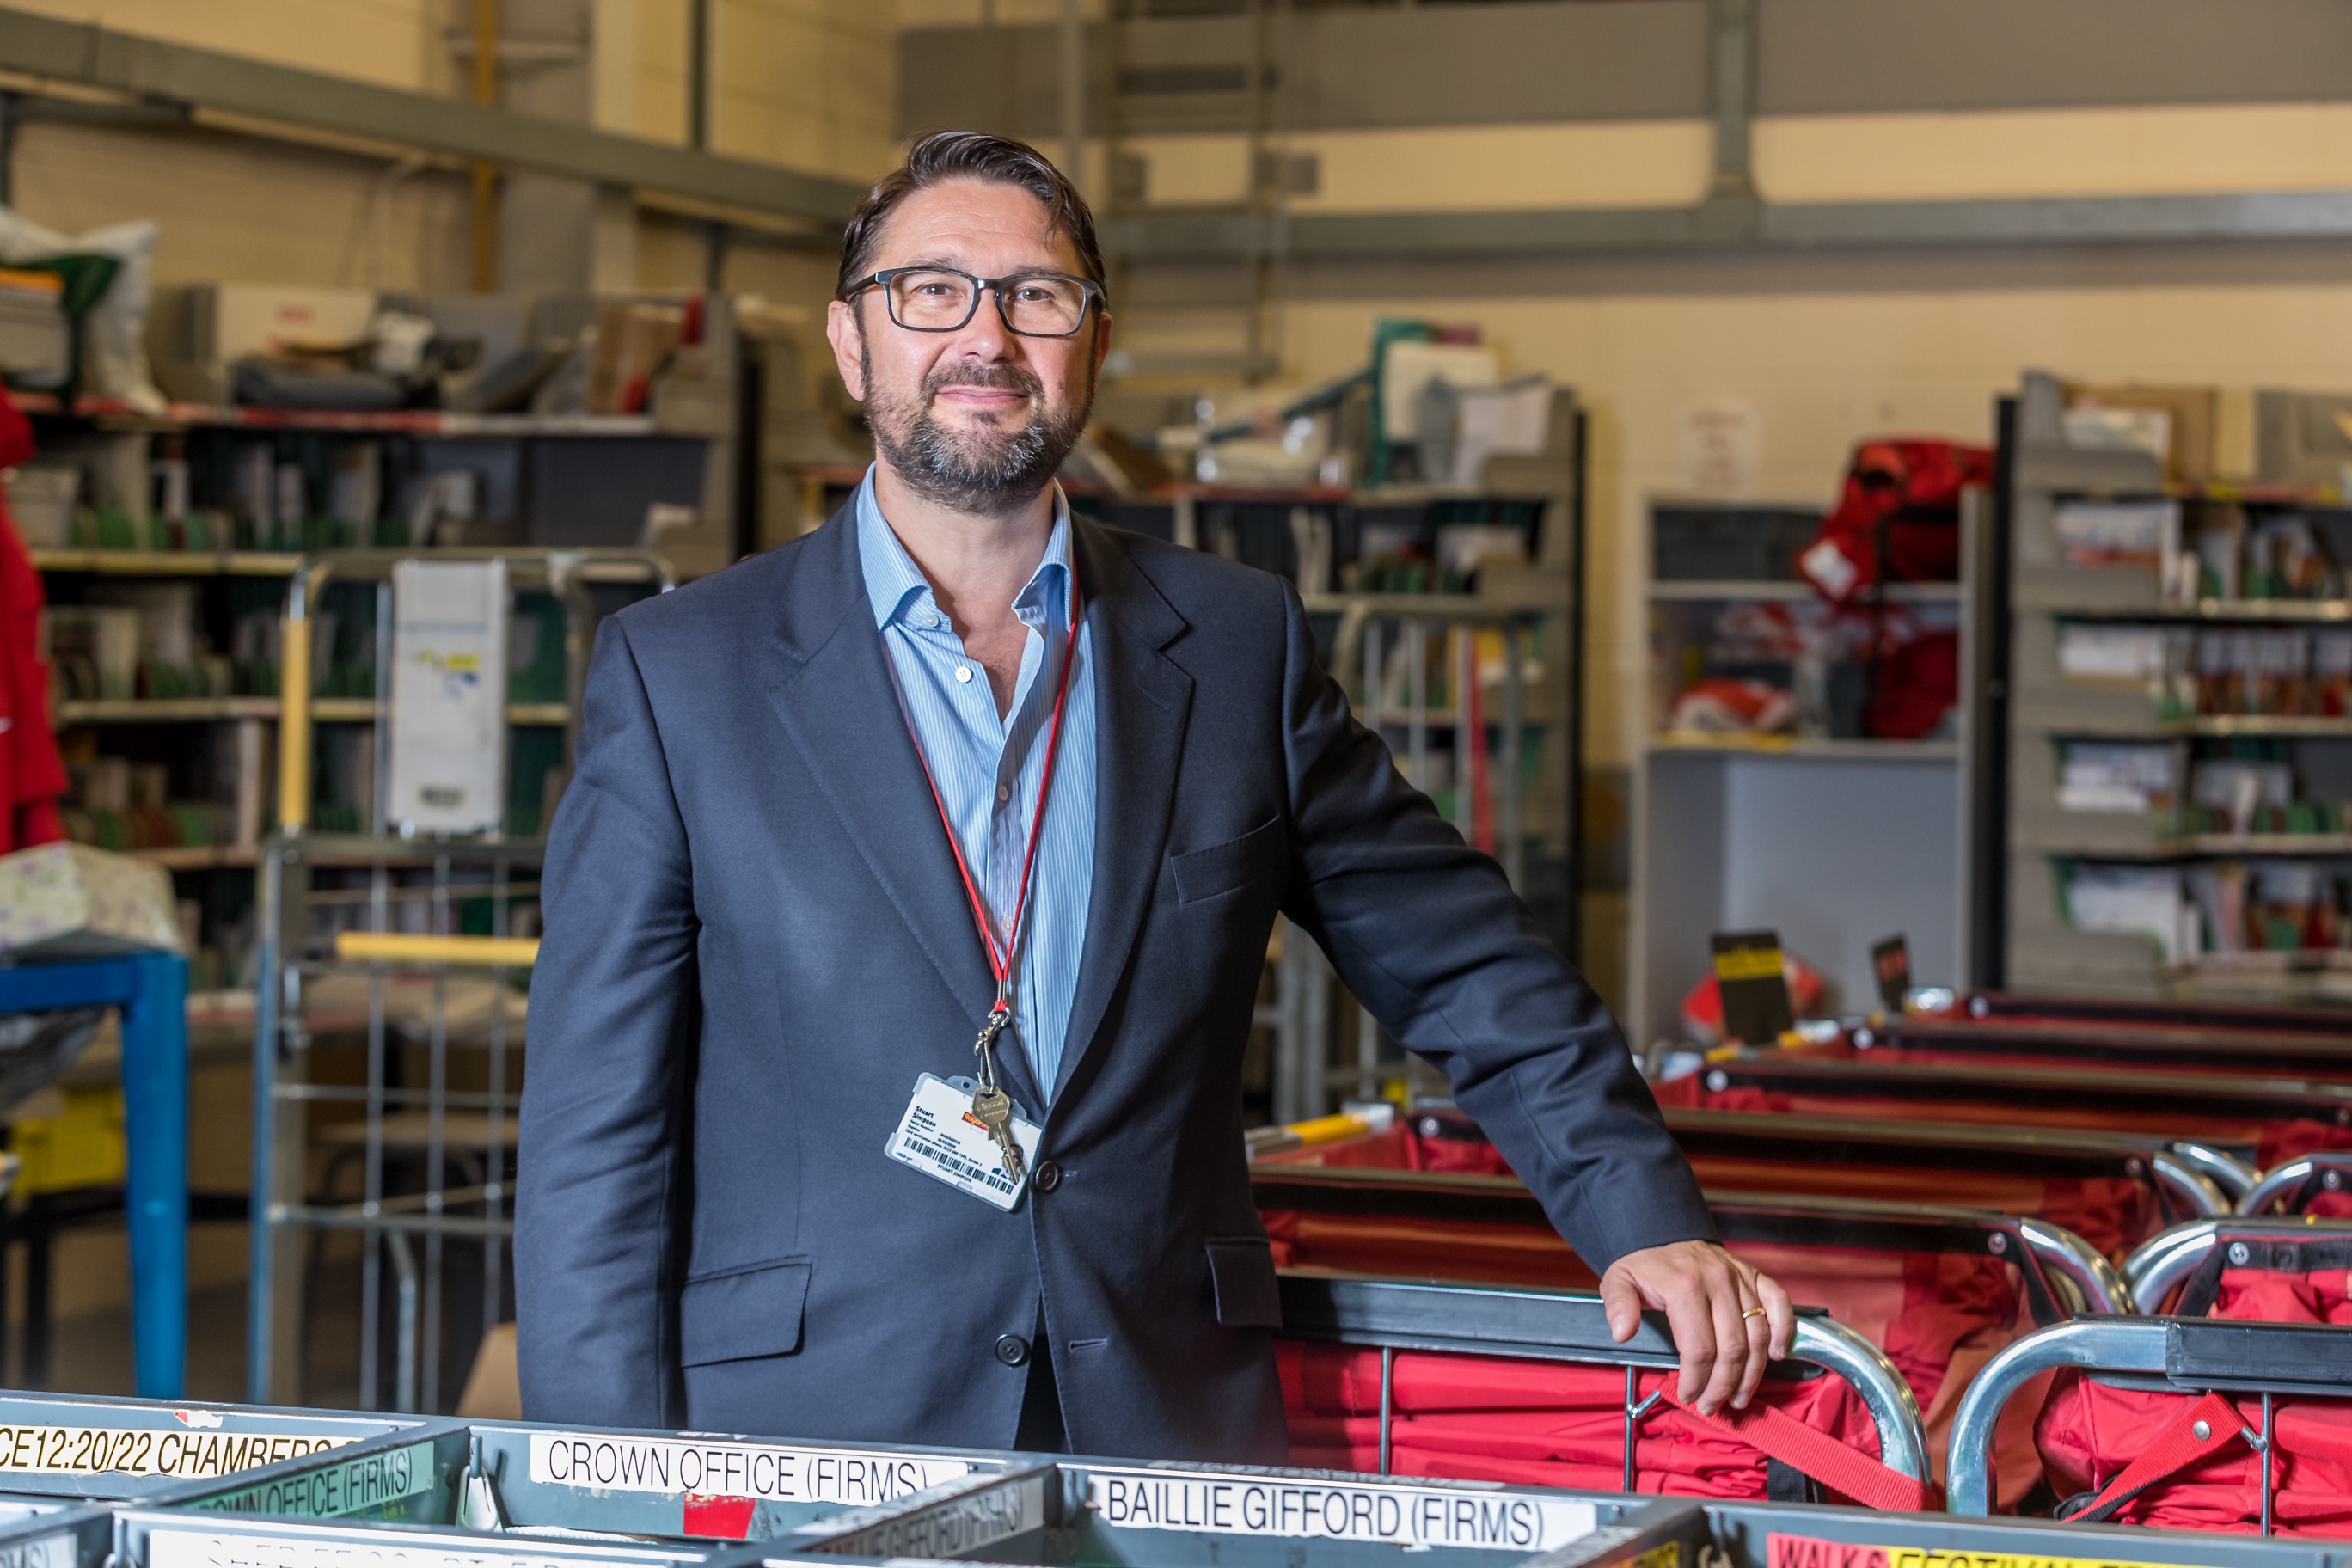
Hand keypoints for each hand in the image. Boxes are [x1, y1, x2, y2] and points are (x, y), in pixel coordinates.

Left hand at [1598, 1240, 1793, 1416]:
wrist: (1662, 1233)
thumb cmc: (1644, 1265)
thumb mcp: (1618, 1280)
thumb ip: (1618, 1306)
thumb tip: (1622, 1332)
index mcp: (1684, 1286)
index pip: (1699, 1348)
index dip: (1696, 1380)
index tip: (1689, 1396)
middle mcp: (1717, 1281)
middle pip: (1732, 1348)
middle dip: (1723, 1385)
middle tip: (1712, 1405)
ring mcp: (1739, 1277)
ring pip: (1757, 1335)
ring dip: (1752, 1373)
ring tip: (1739, 1396)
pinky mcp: (1754, 1275)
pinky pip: (1779, 1302)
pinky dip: (1784, 1330)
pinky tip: (1776, 1355)